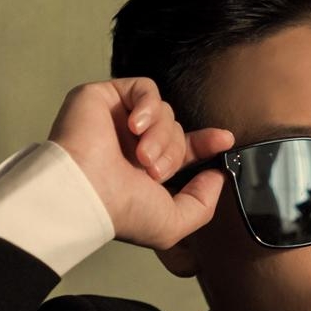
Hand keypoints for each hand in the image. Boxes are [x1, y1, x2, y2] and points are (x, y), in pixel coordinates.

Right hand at [47, 78, 234, 250]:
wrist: (86, 191)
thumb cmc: (122, 211)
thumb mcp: (174, 222)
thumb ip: (202, 204)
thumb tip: (217, 176)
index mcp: (145, 170)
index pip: (183, 149)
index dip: (205, 143)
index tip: (224, 140)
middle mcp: (131, 144)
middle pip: (176, 130)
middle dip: (173, 151)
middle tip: (154, 171)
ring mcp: (117, 120)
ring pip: (164, 111)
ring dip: (160, 135)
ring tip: (141, 156)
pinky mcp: (104, 97)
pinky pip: (145, 88)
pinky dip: (147, 107)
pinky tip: (134, 127)